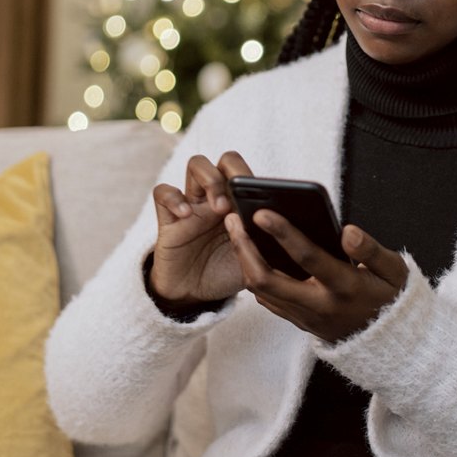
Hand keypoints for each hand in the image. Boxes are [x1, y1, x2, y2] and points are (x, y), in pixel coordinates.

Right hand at [150, 152, 253, 306]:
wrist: (195, 295)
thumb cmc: (227, 273)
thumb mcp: (255, 262)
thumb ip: (268, 246)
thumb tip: (293, 235)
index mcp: (240, 205)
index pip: (250, 173)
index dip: (256, 179)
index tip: (261, 202)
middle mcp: (217, 198)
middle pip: (226, 161)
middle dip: (234, 171)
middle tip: (238, 199)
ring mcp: (193, 205)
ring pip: (196, 164)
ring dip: (209, 179)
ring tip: (219, 208)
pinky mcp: (169, 218)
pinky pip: (163, 192)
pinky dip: (174, 198)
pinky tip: (186, 215)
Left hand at [225, 211, 408, 342]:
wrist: (388, 343)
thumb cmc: (390, 297)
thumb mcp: (393, 272)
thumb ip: (371, 250)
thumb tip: (348, 231)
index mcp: (344, 287)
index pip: (307, 257)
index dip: (283, 233)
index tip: (261, 212)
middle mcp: (319, 305)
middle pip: (266, 279)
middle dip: (244, 247)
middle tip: (232, 219)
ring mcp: (305, 316)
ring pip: (260, 290)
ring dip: (243, 259)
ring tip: (235, 229)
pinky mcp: (298, 321)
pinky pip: (266, 299)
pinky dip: (252, 274)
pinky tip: (249, 251)